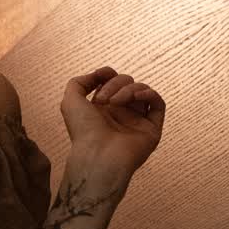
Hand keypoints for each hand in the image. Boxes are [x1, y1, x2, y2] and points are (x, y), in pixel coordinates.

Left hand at [60, 65, 165, 183]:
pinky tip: (137, 96)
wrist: (97, 154)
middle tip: (104, 100)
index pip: (112, 81)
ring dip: (129, 89)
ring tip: (116, 102)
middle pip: (127, 83)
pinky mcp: (152, 128)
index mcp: (102, 109)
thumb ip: (79, 82)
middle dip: (115, 83)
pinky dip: (149, 94)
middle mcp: (120, 114)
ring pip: (142, 91)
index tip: (102, 74)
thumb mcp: (70, 100)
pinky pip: (158, 103)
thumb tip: (99, 74)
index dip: (108, 74)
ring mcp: (137, 121)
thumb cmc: (83, 131)